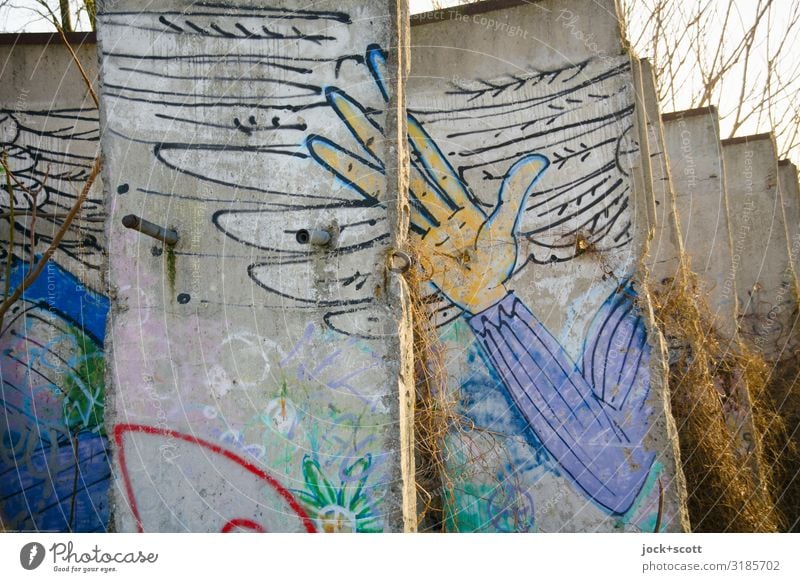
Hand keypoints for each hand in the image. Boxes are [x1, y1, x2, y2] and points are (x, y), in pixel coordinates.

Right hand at [307, 46, 548, 313]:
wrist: (482, 298)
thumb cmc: (495, 265)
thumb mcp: (504, 227)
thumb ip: (513, 193)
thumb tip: (537, 160)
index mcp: (454, 202)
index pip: (429, 164)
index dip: (413, 141)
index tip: (396, 117)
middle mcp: (430, 210)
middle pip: (397, 169)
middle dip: (370, 140)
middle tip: (344, 109)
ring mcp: (415, 227)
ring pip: (382, 193)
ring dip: (353, 170)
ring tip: (322, 147)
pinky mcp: (407, 247)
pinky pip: (385, 228)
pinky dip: (367, 215)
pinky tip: (343, 194)